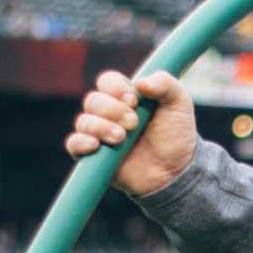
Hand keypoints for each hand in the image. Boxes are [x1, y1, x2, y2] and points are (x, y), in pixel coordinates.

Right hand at [65, 68, 197, 195]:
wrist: (177, 171)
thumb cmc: (176, 135)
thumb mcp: (179, 104)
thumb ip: (165, 84)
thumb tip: (141, 82)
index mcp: (125, 97)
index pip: (107, 81)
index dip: (115, 88)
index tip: (134, 100)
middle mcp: (109, 113)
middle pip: (93, 100)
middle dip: (112, 110)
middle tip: (134, 123)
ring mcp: (100, 134)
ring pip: (83, 121)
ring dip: (101, 127)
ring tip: (122, 137)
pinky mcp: (94, 156)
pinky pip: (73, 145)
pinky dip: (80, 142)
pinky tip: (95, 144)